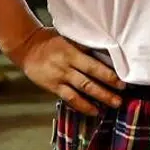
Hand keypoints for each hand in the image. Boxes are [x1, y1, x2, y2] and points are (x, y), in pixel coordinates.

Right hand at [10, 27, 124, 115]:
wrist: (27, 47)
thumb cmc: (51, 40)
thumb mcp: (68, 38)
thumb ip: (84, 46)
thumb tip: (107, 54)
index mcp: (72, 50)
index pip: (93, 62)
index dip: (108, 72)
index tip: (122, 78)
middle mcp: (67, 64)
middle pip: (90, 77)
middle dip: (108, 86)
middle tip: (122, 94)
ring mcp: (60, 76)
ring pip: (82, 89)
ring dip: (99, 97)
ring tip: (113, 104)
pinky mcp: (53, 86)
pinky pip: (70, 98)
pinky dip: (83, 105)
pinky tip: (94, 111)